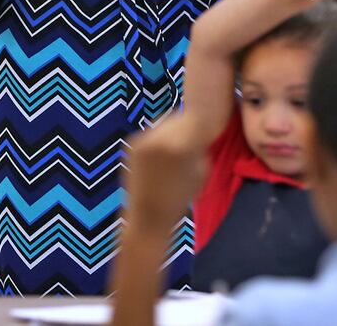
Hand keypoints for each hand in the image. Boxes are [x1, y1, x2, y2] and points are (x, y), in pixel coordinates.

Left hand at [123, 115, 207, 236]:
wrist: (149, 216)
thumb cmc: (180, 198)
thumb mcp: (201, 171)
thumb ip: (199, 147)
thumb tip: (198, 131)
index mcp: (181, 145)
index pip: (195, 120)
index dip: (201, 121)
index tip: (205, 127)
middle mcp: (160, 137)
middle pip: (177, 118)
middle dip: (184, 125)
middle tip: (190, 137)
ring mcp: (143, 139)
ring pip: (163, 124)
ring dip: (170, 131)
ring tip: (174, 150)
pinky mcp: (131, 144)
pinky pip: (150, 134)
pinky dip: (157, 139)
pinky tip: (159, 156)